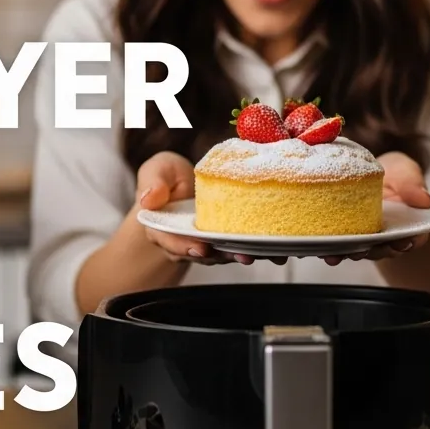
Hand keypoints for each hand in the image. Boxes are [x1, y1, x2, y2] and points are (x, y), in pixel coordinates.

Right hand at [135, 152, 280, 265]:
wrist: (178, 188)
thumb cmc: (166, 178)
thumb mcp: (156, 172)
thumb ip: (153, 183)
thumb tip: (150, 198)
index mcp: (163, 229)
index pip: (171, 242)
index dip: (185, 247)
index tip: (201, 248)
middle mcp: (186, 242)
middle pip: (205, 254)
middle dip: (225, 256)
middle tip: (244, 255)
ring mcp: (208, 244)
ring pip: (226, 254)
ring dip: (248, 255)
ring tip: (269, 254)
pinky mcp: (226, 240)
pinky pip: (241, 247)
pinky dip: (260, 249)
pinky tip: (279, 249)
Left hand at [322, 151, 429, 265]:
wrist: (369, 173)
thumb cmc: (392, 173)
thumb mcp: (405, 171)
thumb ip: (412, 184)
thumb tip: (425, 200)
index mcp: (407, 226)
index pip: (411, 239)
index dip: (407, 242)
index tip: (402, 241)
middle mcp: (386, 237)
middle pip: (382, 250)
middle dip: (373, 251)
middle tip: (363, 248)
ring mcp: (364, 239)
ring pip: (358, 252)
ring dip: (347, 254)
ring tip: (336, 254)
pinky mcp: (345, 236)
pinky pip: (337, 247)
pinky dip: (328, 249)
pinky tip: (317, 248)